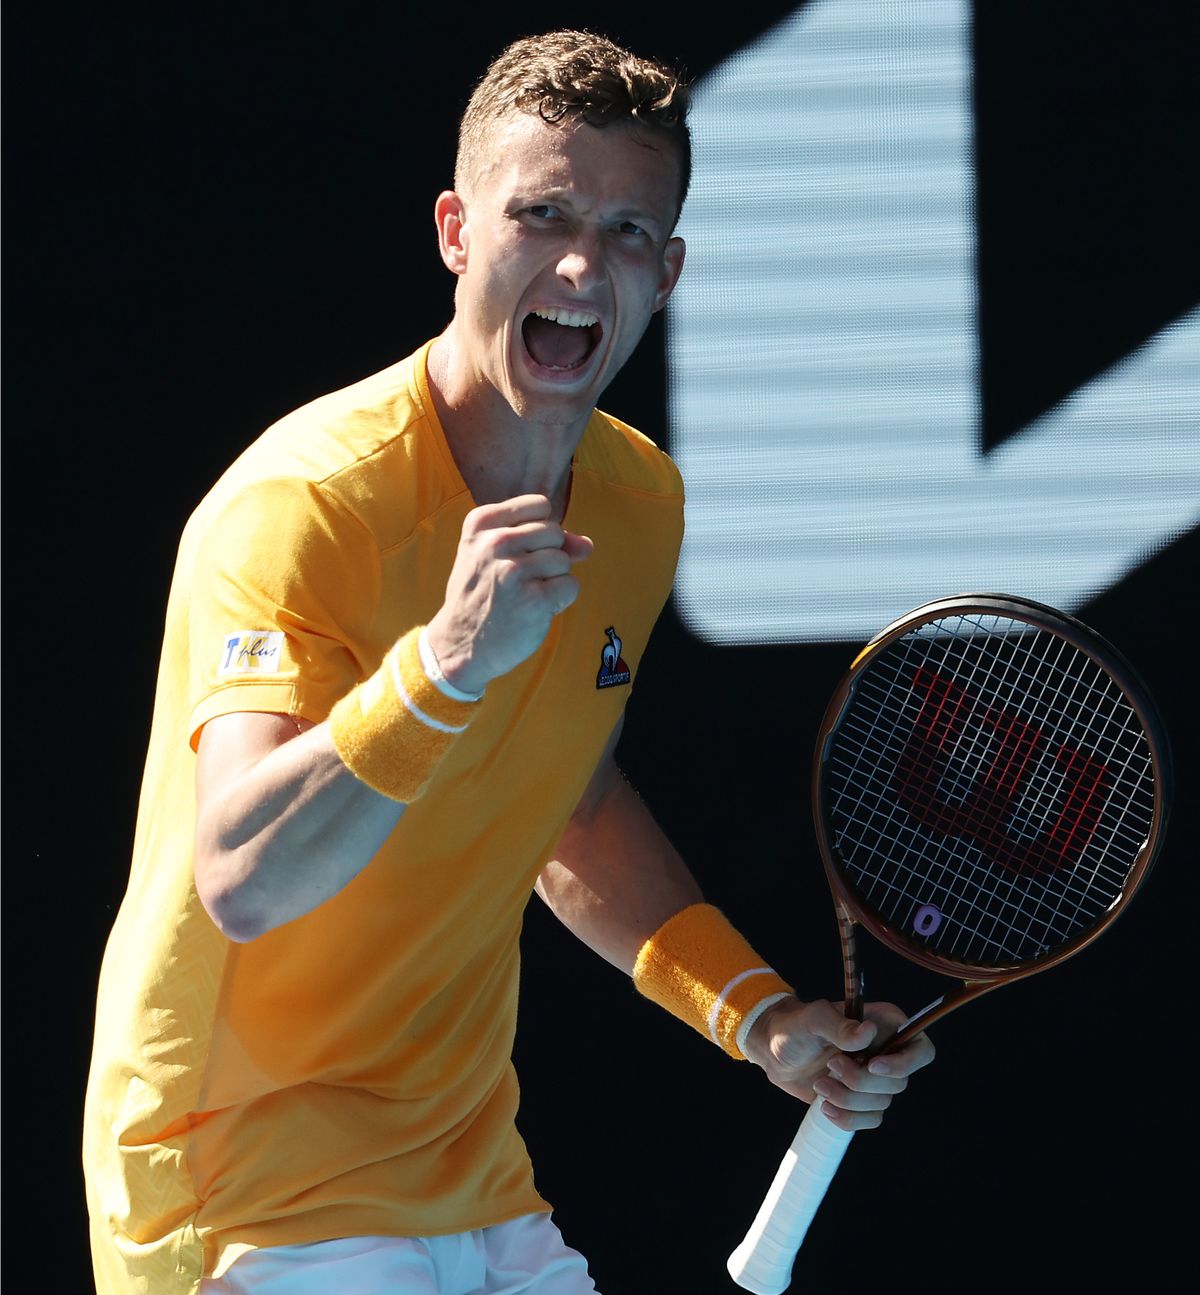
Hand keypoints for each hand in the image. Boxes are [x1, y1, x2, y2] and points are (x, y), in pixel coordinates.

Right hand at [426, 494, 592, 693]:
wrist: (460, 644)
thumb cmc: (482, 595)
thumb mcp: (494, 556)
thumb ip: (542, 540)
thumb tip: (587, 545)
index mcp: (481, 523)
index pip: (539, 505)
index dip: (540, 530)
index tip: (519, 551)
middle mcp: (496, 542)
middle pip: (555, 532)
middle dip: (547, 555)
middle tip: (518, 579)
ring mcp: (515, 571)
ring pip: (564, 559)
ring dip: (553, 579)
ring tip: (524, 595)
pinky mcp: (535, 599)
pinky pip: (571, 585)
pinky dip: (560, 599)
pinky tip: (535, 609)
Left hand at [743, 996, 934, 1131]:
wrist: (774, 1052)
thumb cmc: (795, 1026)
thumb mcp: (813, 1019)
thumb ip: (839, 1026)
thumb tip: (868, 1032)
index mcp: (884, 1025)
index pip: (920, 1048)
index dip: (905, 1062)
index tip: (874, 1064)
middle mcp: (886, 1053)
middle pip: (899, 1082)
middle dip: (861, 1080)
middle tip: (831, 1064)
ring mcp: (874, 1079)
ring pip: (882, 1104)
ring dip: (848, 1099)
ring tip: (820, 1084)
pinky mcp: (860, 1101)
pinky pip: (870, 1120)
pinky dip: (847, 1118)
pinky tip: (824, 1106)